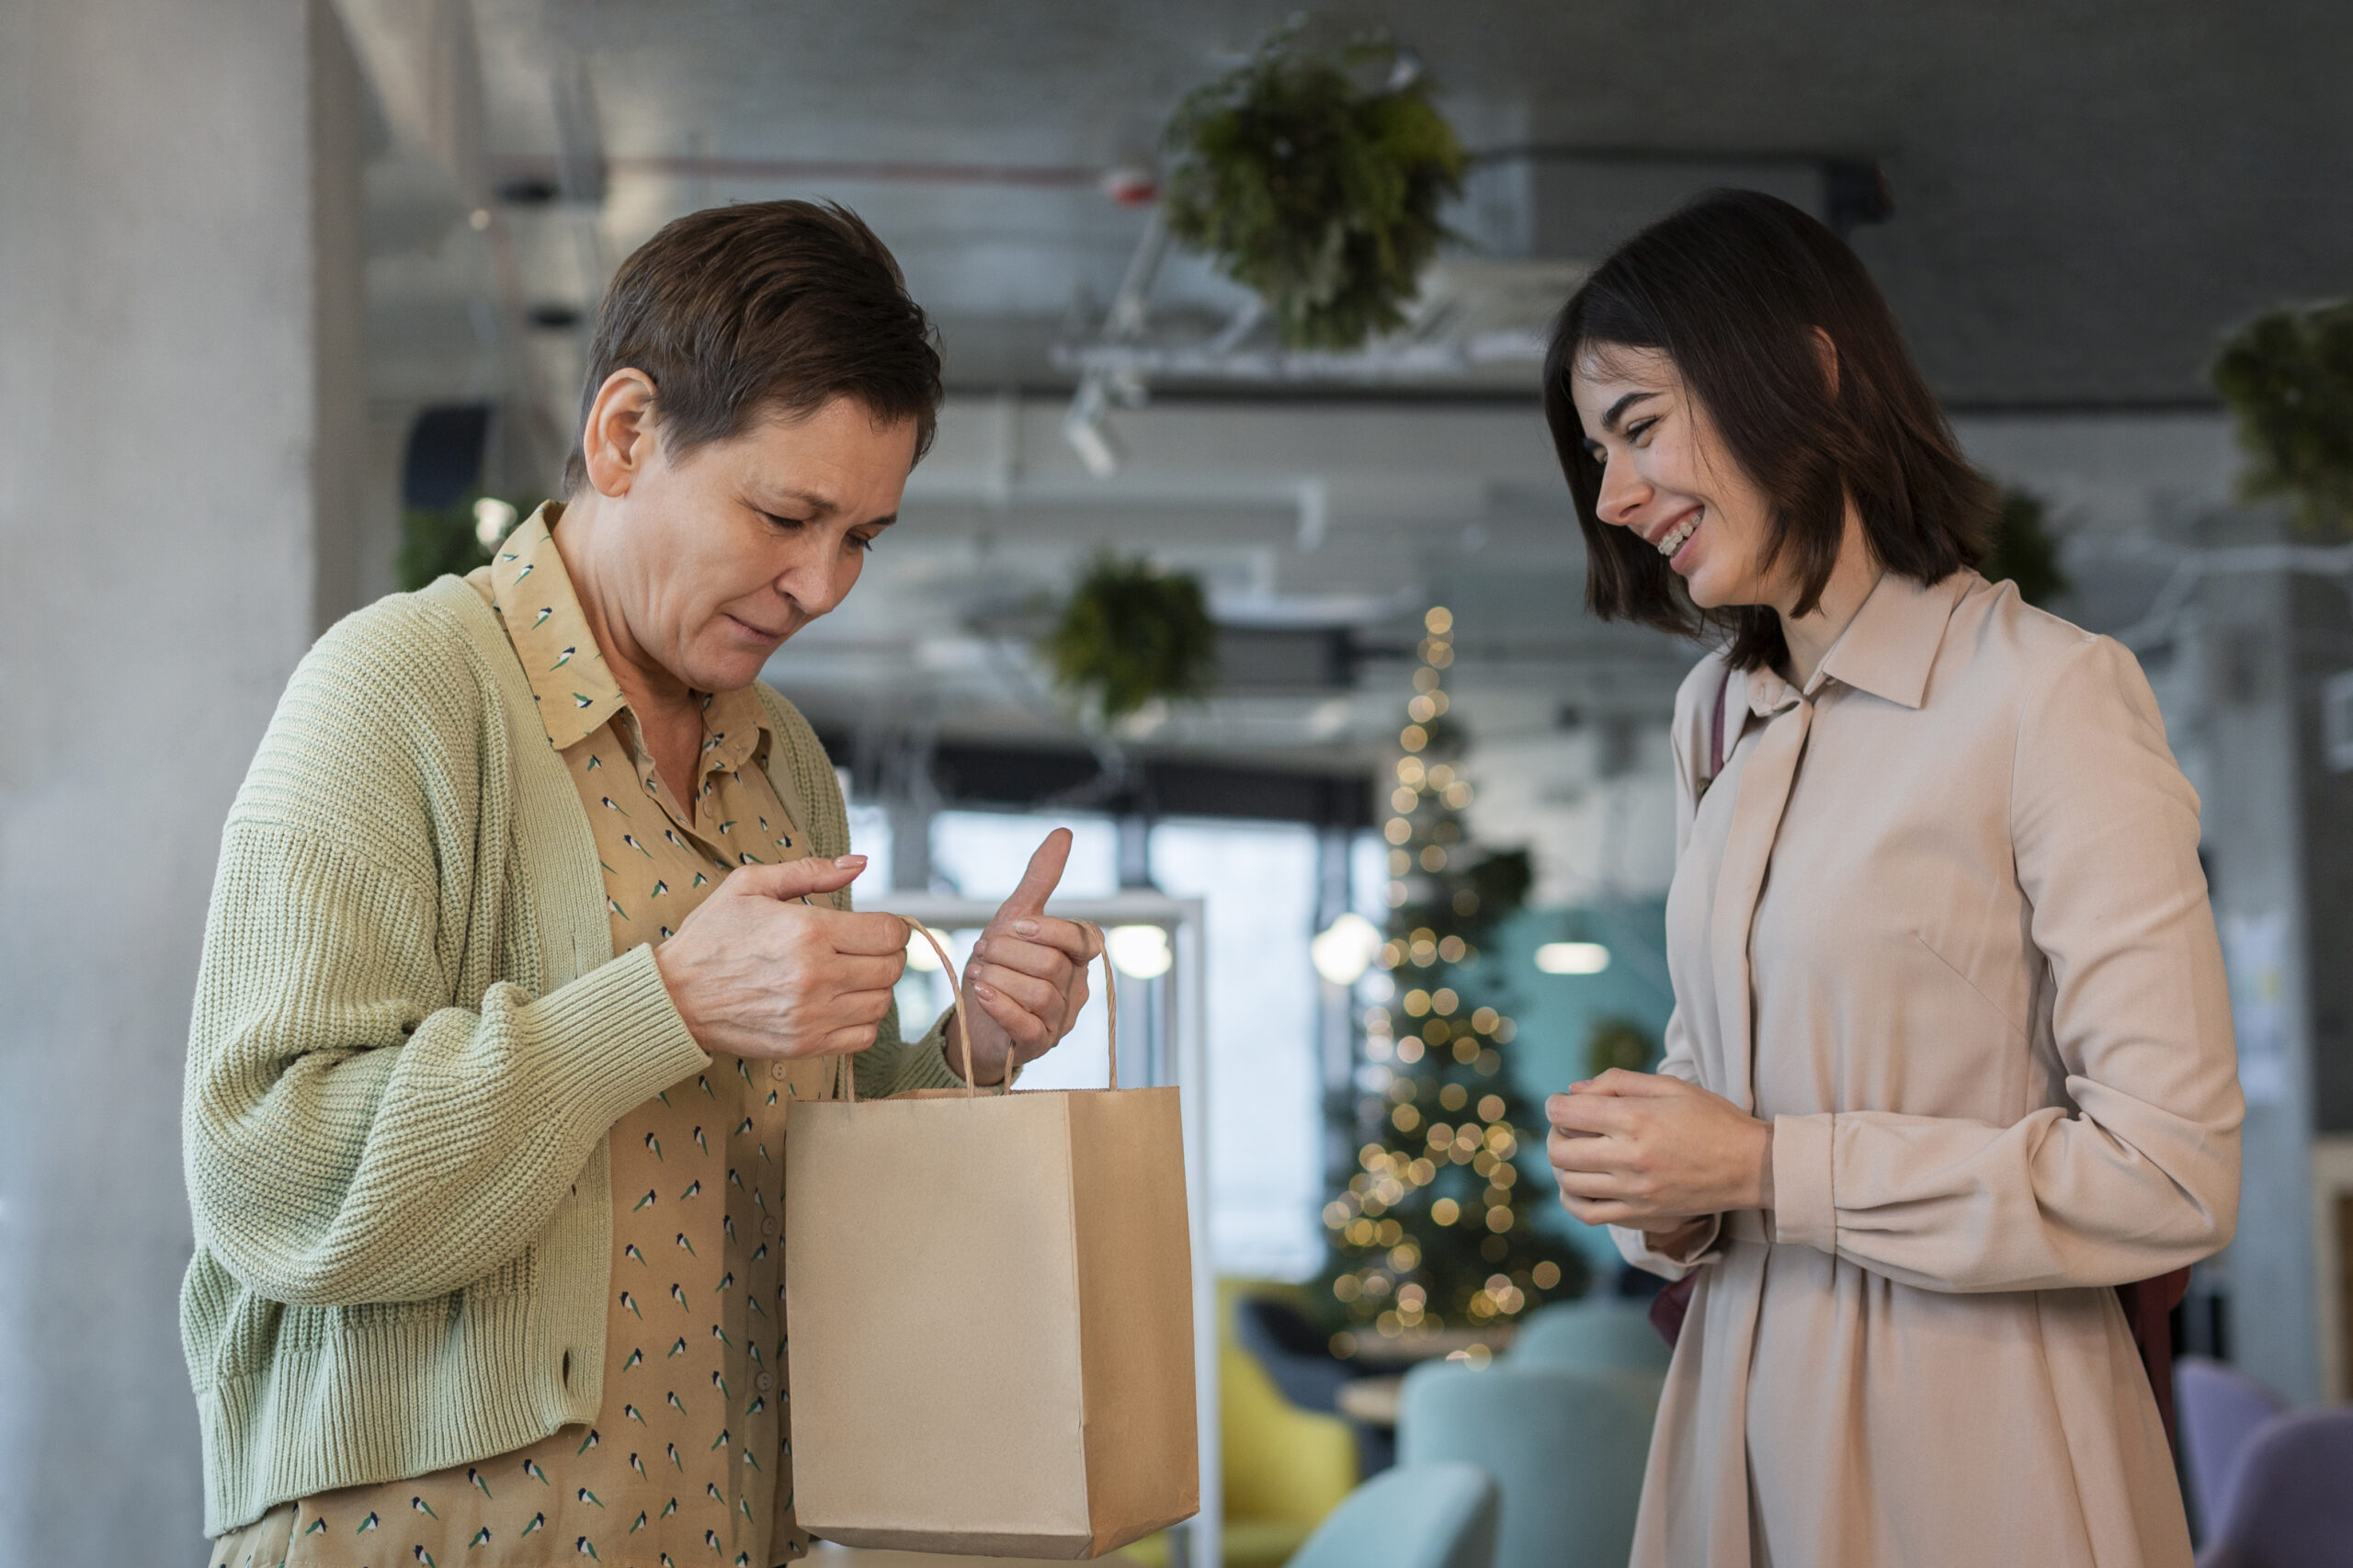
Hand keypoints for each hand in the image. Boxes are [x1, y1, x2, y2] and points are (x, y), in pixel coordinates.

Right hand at [654, 855, 907, 1060]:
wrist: (674, 995)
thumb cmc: (711, 937)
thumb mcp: (750, 886)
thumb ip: (810, 871)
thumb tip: (859, 863)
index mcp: (808, 931)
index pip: (888, 933)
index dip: (892, 927)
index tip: (878, 927)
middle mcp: (815, 976)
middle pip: (891, 968)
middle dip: (888, 954)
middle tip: (866, 949)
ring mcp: (811, 1015)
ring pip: (882, 1003)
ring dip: (876, 987)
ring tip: (852, 975)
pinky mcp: (804, 1045)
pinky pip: (863, 1037)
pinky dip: (863, 1020)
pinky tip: (843, 1004)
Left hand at [956, 829, 1101, 1085]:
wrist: (972, 1018)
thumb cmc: (1000, 965)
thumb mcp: (1015, 918)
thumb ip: (1041, 879)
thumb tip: (1064, 833)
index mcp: (1077, 956)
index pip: (1084, 939)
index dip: (1049, 930)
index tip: (1013, 925)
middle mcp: (1077, 988)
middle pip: (1054, 965)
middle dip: (1009, 954)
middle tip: (983, 952)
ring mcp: (1061, 1020)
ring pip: (1041, 994)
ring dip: (1000, 979)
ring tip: (978, 974)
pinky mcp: (1040, 1044)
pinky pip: (1029, 1026)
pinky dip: (1002, 1006)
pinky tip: (981, 994)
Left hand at [1545, 1070, 1773, 1228]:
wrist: (1752, 1166)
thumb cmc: (1713, 1119)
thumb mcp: (1670, 1086)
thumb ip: (1618, 1082)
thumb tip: (1574, 1090)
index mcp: (1636, 1120)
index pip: (1567, 1113)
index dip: (1556, 1104)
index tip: (1564, 1103)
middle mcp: (1630, 1157)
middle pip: (1559, 1150)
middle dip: (1555, 1133)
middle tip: (1569, 1127)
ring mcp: (1634, 1191)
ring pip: (1569, 1182)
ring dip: (1562, 1164)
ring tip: (1577, 1152)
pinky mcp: (1641, 1214)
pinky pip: (1587, 1214)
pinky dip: (1572, 1198)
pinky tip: (1578, 1184)